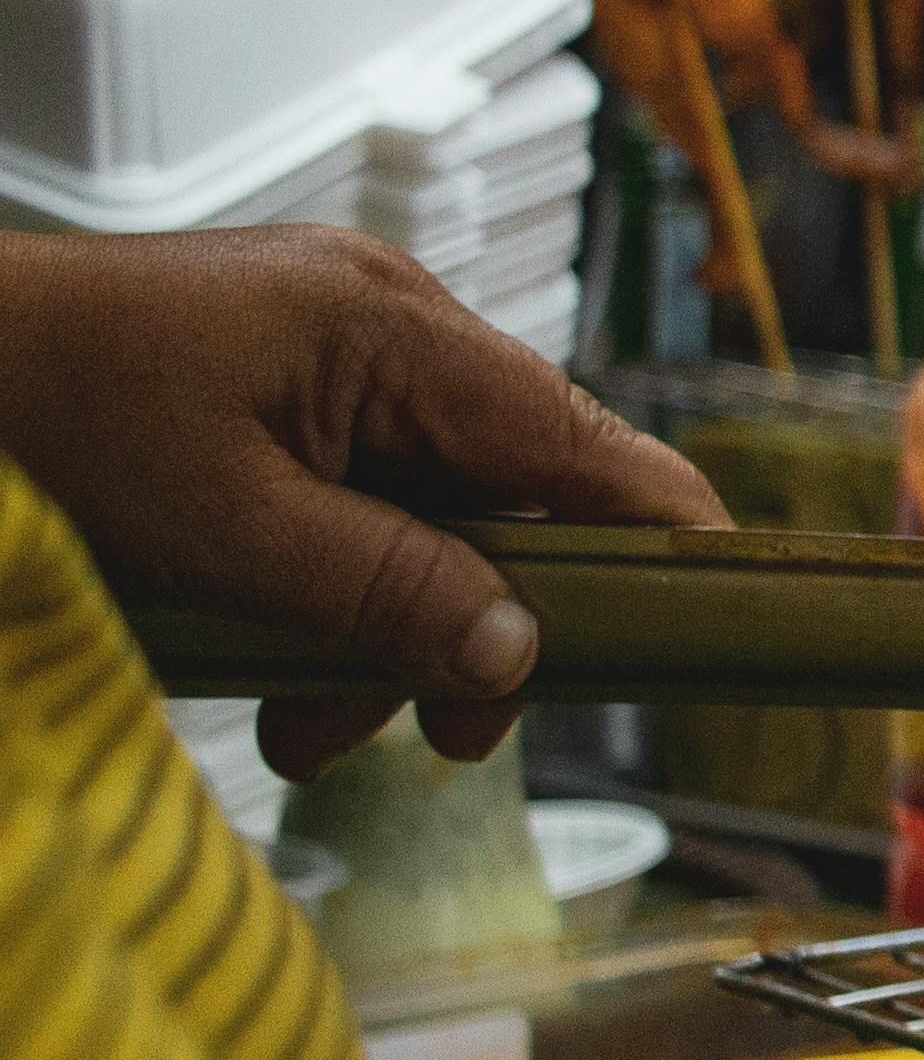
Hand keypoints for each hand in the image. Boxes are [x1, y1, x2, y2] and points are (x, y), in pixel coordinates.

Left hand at [0, 223, 724, 777]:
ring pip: (429, 506)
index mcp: (391, 330)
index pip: (583, 439)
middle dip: (474, 620)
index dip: (662, 533)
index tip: (720, 616)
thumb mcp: (224, 533)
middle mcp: (384, 322)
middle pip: (508, 489)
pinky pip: (359, 489)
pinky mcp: (279, 376)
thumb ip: (386, 590)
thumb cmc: (44, 417)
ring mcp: (329, 344)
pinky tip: (272, 657)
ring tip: (302, 724)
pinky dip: (334, 580)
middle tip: (438, 738)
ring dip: (387, 623)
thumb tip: (520, 654)